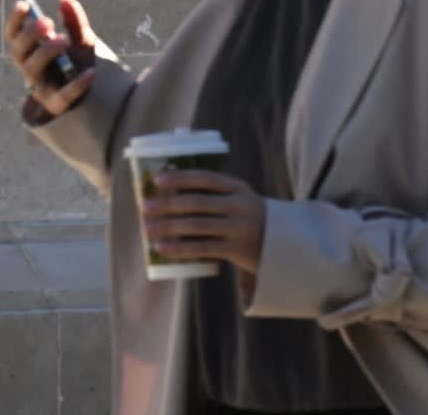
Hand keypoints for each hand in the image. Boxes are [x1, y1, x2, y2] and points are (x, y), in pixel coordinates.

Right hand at [4, 0, 98, 117]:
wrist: (100, 94)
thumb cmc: (82, 63)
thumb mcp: (81, 40)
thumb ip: (74, 21)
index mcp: (32, 52)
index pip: (14, 36)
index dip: (15, 20)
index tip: (25, 3)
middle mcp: (31, 69)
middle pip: (18, 52)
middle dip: (29, 35)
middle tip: (46, 22)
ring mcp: (42, 88)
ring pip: (32, 71)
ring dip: (45, 52)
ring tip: (65, 39)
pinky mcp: (58, 105)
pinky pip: (62, 96)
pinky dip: (76, 85)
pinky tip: (90, 73)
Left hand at [141, 170, 267, 275]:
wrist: (282, 244)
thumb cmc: (249, 218)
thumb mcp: (240, 200)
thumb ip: (215, 196)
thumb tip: (169, 197)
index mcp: (238, 187)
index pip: (205, 178)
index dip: (180, 178)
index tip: (157, 180)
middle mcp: (239, 205)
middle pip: (197, 203)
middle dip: (168, 205)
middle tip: (145, 208)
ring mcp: (238, 228)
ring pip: (196, 226)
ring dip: (168, 227)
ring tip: (148, 230)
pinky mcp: (236, 249)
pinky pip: (202, 248)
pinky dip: (179, 248)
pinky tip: (162, 249)